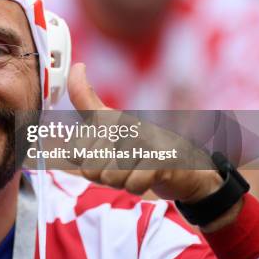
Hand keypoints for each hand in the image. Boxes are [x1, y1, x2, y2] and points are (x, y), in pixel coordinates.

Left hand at [67, 63, 222, 203]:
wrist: (184, 167)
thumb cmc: (140, 148)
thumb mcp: (108, 129)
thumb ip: (85, 115)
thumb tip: (76, 72)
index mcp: (109, 118)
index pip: (74, 148)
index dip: (85, 160)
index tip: (104, 151)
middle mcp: (125, 124)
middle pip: (90, 169)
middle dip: (105, 175)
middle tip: (123, 164)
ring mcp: (144, 140)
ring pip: (110, 178)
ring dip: (122, 181)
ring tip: (135, 168)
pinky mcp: (160, 159)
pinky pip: (132, 185)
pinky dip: (139, 186)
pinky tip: (149, 175)